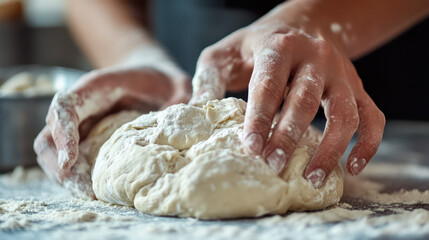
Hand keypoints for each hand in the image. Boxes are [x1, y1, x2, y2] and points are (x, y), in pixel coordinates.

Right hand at [34, 60, 190, 197]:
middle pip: (49, 135)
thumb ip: (184, 98)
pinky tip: (94, 187)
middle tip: (85, 189)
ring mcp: (81, 124)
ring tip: (89, 193)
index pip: (66, 106)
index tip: (70, 160)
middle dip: (60, 164)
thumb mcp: (177, 83)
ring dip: (64, 174)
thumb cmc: (161, 79)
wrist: (150, 76)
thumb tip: (192, 120)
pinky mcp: (86, 138)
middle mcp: (81, 106)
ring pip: (52, 150)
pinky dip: (74, 174)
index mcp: (96, 88)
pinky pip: (68, 158)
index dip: (63, 132)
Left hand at [190, 6, 384, 187]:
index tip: (250, 148)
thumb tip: (193, 113)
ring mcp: (341, 73)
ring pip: (343, 112)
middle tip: (273, 166)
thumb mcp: (224, 54)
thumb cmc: (254, 47)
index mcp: (279, 46)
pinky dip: (368, 144)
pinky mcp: (357, 87)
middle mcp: (315, 56)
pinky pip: (372, 116)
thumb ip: (208, 80)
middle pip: (304, 100)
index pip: (268, 84)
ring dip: (330, 148)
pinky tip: (353, 167)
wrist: (297, 27)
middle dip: (288, 136)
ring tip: (312, 178)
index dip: (260, 117)